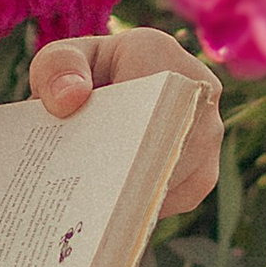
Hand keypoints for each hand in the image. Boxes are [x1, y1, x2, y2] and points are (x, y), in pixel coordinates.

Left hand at [29, 26, 223, 215]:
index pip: (153, 96)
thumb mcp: (56, 62)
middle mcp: (198, 90)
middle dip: (132, 170)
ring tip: (100, 210)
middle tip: (93, 198)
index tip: (96, 158)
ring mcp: (209, 132)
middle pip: (170, 140)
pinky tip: (116, 214)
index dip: (128, 131)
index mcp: (160, 52)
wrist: (99, 94)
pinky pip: (182, 195)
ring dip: (140, 192)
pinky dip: (149, 206)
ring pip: (180, 172)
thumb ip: (56, 68)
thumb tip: (71, 97)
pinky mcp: (205, 168)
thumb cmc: (77, 76)